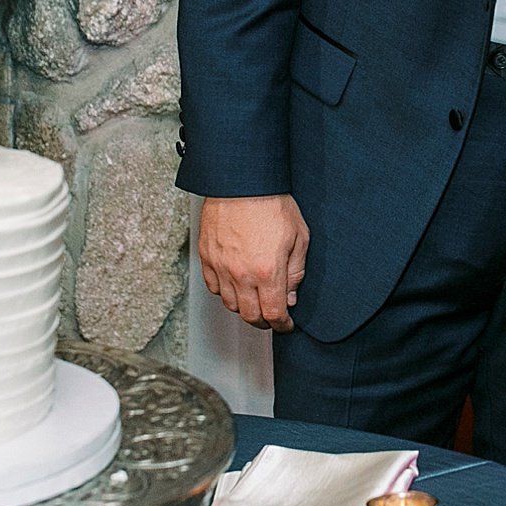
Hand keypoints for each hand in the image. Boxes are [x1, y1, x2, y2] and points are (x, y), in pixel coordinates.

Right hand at [197, 194, 309, 331]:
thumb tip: (290, 297)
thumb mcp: (299, 237)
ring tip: (255, 299)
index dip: (282, 325)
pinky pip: (213, 287)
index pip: (274, 315)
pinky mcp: (207, 256)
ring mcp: (220, 266)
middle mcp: (241, 274)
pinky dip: (225, 292)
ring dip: (244, 307)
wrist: (242, 180)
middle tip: (272, 316)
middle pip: (250, 315)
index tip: (286, 325)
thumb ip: (296, 272)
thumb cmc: (272, 203)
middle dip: (264, 321)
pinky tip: (236, 285)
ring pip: (230, 304)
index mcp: (268, 271)